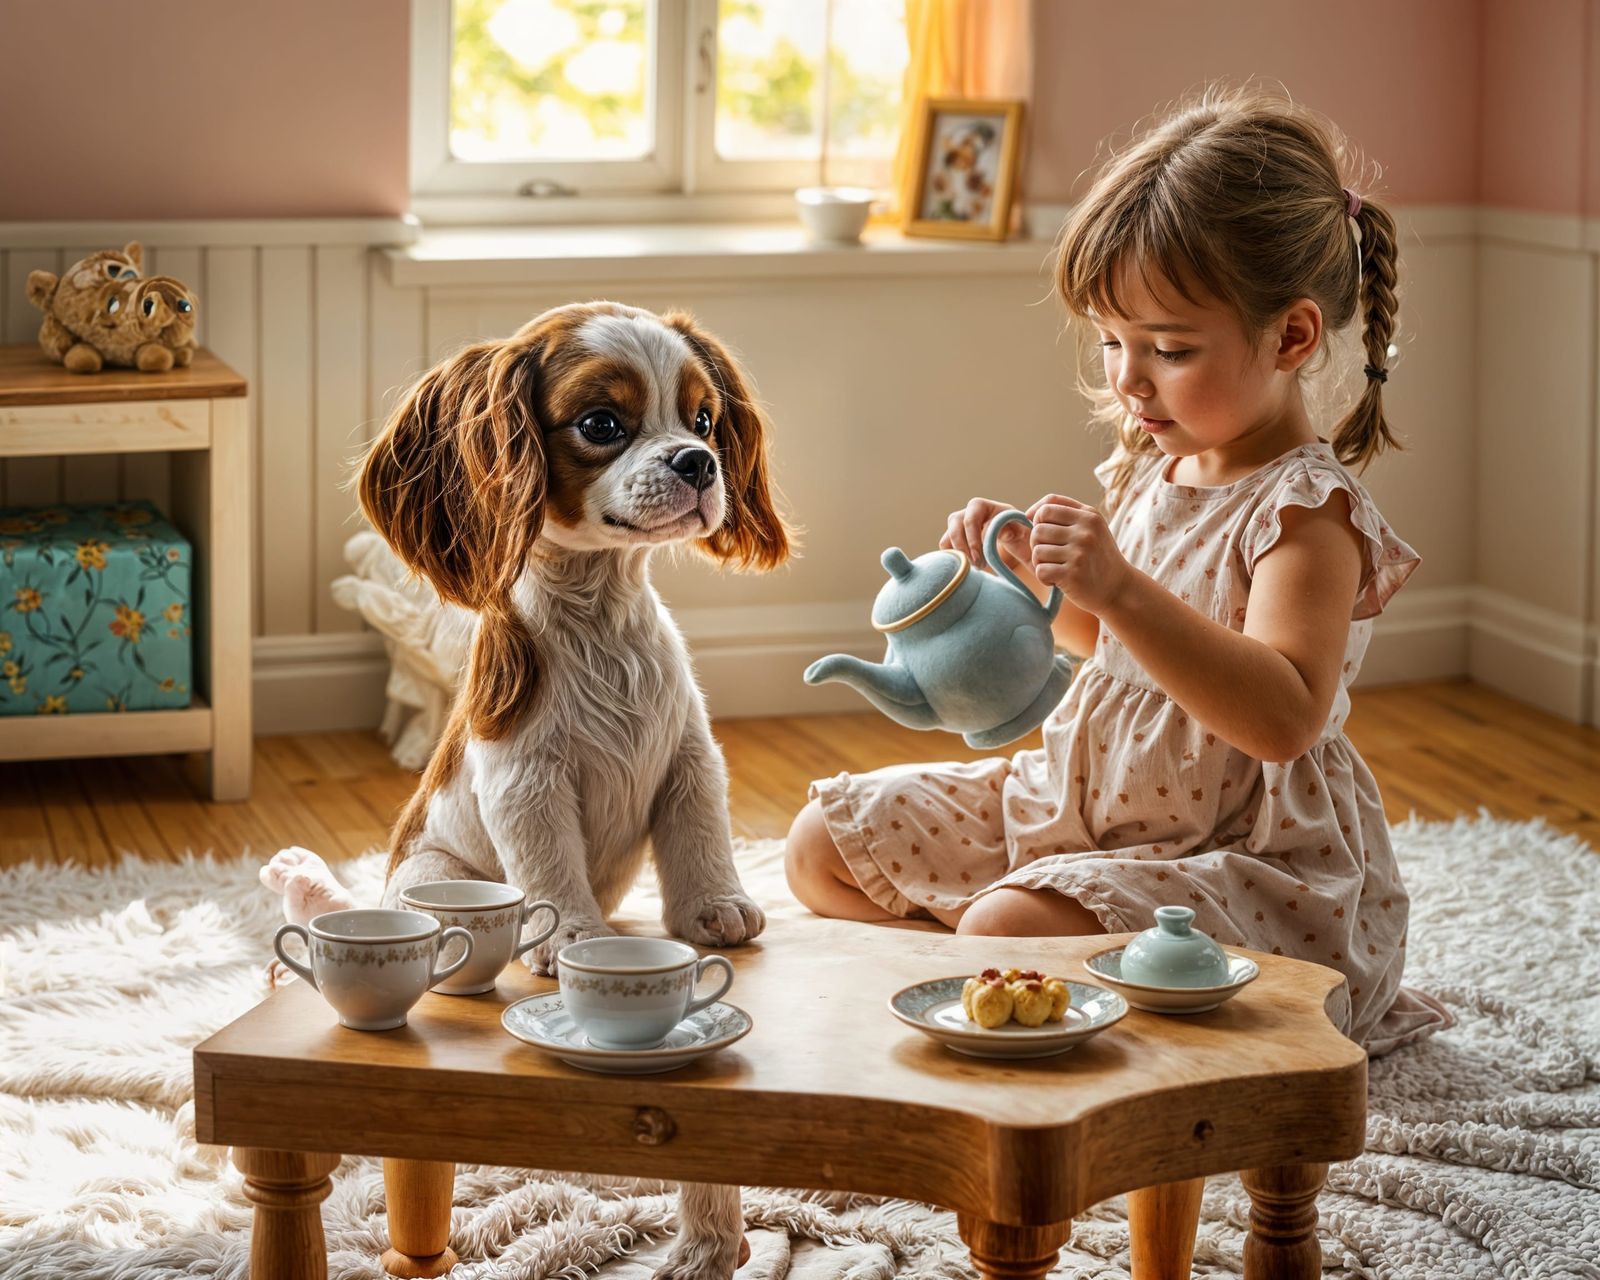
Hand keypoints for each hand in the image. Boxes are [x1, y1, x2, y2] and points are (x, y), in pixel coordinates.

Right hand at [939, 496, 1029, 571]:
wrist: (1010, 533)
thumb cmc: (1016, 529)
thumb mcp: (1019, 528)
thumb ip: (1012, 529)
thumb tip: (1000, 532)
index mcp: (980, 506)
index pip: (970, 521)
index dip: (972, 540)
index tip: (979, 558)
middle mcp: (965, 513)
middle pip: (954, 530)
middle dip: (963, 550)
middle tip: (977, 565)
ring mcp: (956, 525)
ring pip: (946, 540)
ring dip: (958, 555)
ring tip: (975, 566)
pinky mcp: (952, 537)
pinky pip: (946, 548)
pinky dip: (954, 558)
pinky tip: (969, 564)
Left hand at [1025, 493, 1132, 614]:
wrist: (1119, 589)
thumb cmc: (1097, 557)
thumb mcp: (1091, 528)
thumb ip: (1064, 513)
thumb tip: (1028, 514)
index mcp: (1089, 516)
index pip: (1047, 506)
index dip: (1037, 519)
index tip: (1045, 534)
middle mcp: (1086, 531)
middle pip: (1038, 529)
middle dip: (1037, 544)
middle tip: (1052, 556)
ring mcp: (1080, 553)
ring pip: (1037, 551)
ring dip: (1040, 563)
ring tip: (1057, 568)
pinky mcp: (1073, 574)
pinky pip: (1041, 571)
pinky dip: (1044, 578)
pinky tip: (1057, 580)